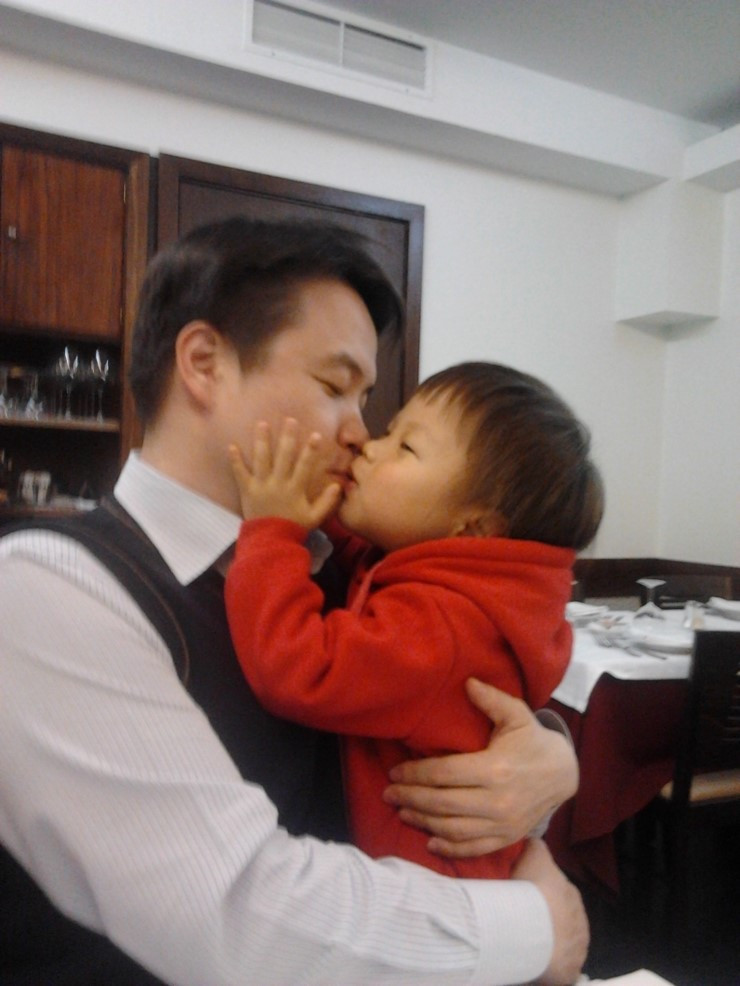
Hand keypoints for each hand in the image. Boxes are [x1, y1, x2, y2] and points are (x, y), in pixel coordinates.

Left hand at [228, 419, 340, 527]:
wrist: (270, 542)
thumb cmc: (294, 527)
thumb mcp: (315, 517)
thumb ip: (327, 502)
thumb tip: (339, 485)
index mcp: (295, 489)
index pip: (305, 466)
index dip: (310, 450)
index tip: (315, 435)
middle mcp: (278, 483)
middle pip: (283, 457)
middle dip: (287, 437)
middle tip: (289, 420)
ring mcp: (261, 485)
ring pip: (261, 459)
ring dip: (262, 441)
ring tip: (262, 424)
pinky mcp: (247, 490)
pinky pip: (240, 473)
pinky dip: (235, 461)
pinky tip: (231, 446)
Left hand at [383, 678, 577, 856]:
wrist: (563, 773)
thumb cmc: (532, 741)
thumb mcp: (517, 714)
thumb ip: (491, 699)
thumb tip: (467, 682)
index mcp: (494, 769)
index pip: (444, 774)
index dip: (415, 774)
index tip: (395, 772)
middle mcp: (497, 801)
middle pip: (442, 803)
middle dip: (411, 798)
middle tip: (388, 794)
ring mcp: (503, 824)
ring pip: (453, 828)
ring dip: (423, 822)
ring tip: (402, 811)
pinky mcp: (507, 838)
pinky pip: (473, 848)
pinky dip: (449, 848)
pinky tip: (430, 842)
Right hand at [513, 840, 588, 985]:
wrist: (531, 930)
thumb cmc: (531, 891)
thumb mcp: (533, 857)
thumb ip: (536, 846)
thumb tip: (534, 839)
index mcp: (572, 895)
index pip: (559, 893)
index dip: (541, 896)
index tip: (524, 898)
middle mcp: (581, 922)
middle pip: (561, 920)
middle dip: (546, 920)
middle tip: (521, 921)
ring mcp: (577, 950)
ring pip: (561, 945)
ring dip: (548, 944)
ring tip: (525, 943)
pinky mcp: (570, 972)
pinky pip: (558, 968)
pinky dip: (548, 966)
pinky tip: (533, 963)